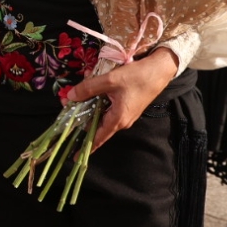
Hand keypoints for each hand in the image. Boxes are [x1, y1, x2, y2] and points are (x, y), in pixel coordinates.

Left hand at [61, 47, 178, 151]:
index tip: (75, 156)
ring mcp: (125, 114)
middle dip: (81, 115)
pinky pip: (108, 106)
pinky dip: (98, 98)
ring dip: (90, 104)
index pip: (98, 138)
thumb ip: (89, 88)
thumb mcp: (110, 80)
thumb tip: (71, 96)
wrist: (159, 70)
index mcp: (118, 119)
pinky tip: (92, 86)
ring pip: (101, 113)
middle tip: (67, 104)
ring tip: (78, 94)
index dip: (86, 146)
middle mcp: (122, 120)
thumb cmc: (137, 77)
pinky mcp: (127, 105)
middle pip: (96, 123)